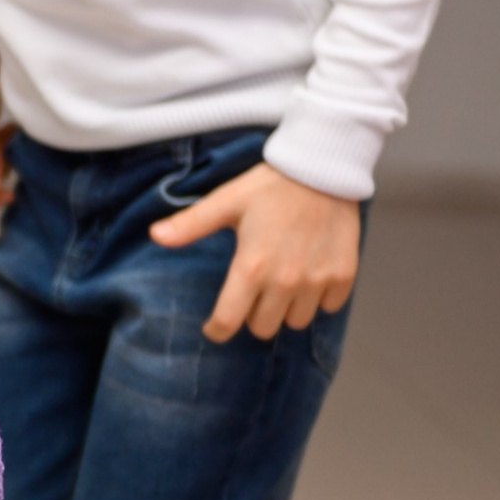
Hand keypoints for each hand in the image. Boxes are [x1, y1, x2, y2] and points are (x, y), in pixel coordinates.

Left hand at [149, 162, 360, 342]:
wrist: (324, 170)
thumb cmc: (269, 187)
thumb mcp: (225, 202)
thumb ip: (190, 224)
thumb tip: (155, 235)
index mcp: (251, 267)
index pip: (229, 322)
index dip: (217, 329)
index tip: (214, 326)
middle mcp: (285, 280)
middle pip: (263, 328)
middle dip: (253, 315)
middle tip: (253, 291)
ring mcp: (318, 280)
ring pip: (296, 322)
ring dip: (286, 309)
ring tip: (282, 282)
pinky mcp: (344, 276)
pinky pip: (328, 307)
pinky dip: (317, 298)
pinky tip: (310, 275)